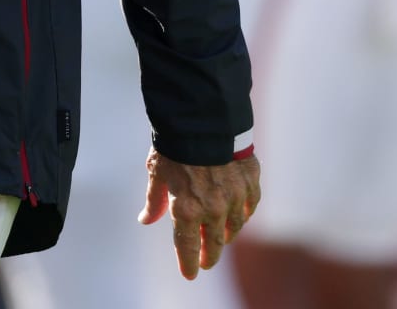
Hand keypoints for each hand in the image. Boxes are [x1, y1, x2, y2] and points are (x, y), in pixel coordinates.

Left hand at [138, 147, 261, 279]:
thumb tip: (146, 220)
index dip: (188, 264)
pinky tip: (240, 216)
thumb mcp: (157, 173)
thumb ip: (155, 201)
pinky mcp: (250, 183)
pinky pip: (249, 207)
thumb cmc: (175, 146)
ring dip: (227, 235)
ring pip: (234, 227)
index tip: (189, 274)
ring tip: (222, 238)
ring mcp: (235, 198)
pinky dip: (244, 213)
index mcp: (187, 210)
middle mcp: (213, 210)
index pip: (188, 248)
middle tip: (206, 262)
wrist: (203, 121)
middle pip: (215, 243)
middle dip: (210, 256)